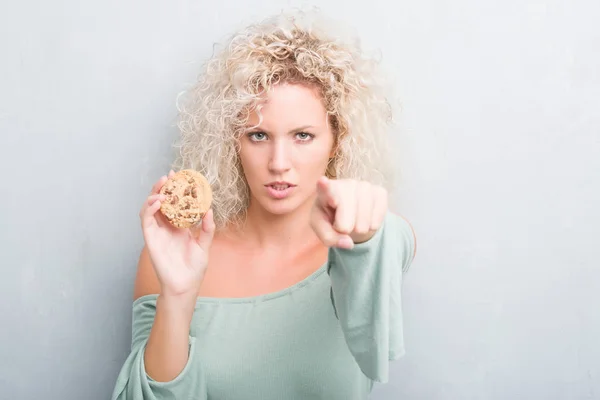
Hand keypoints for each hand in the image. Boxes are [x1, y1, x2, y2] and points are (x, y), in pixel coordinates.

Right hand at [139, 170, 215, 297]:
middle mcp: (166, 227)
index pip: (174, 204)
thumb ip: (206, 228)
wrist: (185, 286)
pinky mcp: (150, 239)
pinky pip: (146, 221)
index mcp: (178, 227)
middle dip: (162, 187)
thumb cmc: (194, 268)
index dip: (175, 190)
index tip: (181, 177)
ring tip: (162, 187)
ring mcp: (157, 233)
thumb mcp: (204, 245)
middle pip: (160, 202)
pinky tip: (157, 202)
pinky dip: (149, 209)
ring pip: (149, 208)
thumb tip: (209, 210)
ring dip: (153, 195)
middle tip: (169, 176)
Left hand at [310, 176, 387, 248]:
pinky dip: (374, 224)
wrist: (351, 217)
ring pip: (364, 213)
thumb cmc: (332, 221)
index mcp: (325, 193)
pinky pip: (379, 213)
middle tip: (343, 228)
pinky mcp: (379, 191)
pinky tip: (368, 221)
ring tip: (355, 225)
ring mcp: (363, 186)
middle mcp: (345, 184)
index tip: (322, 182)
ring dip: (360, 228)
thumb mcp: (324, 232)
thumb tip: (348, 243)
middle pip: (347, 209)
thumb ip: (330, 239)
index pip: (324, 188)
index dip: (324, 186)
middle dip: (345, 226)